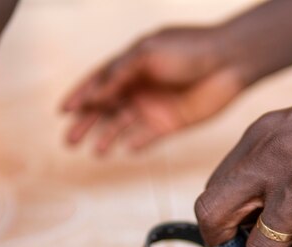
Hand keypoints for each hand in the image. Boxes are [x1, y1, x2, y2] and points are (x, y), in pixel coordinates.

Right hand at [61, 26, 245, 153]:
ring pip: (122, 126)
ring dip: (107, 138)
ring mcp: (154, 106)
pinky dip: (135, 144)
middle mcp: (139, 86)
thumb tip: (92, 96)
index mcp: (131, 65)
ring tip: (94, 152)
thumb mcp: (146, 53)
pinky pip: (147, 137)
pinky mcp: (170, 123)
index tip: (62, 111)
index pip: (98, 82)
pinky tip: (124, 150)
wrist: (229, 62)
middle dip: (86, 124)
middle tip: (69, 141)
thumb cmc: (188, 49)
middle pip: (105, 108)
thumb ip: (118, 74)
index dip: (79, 96)